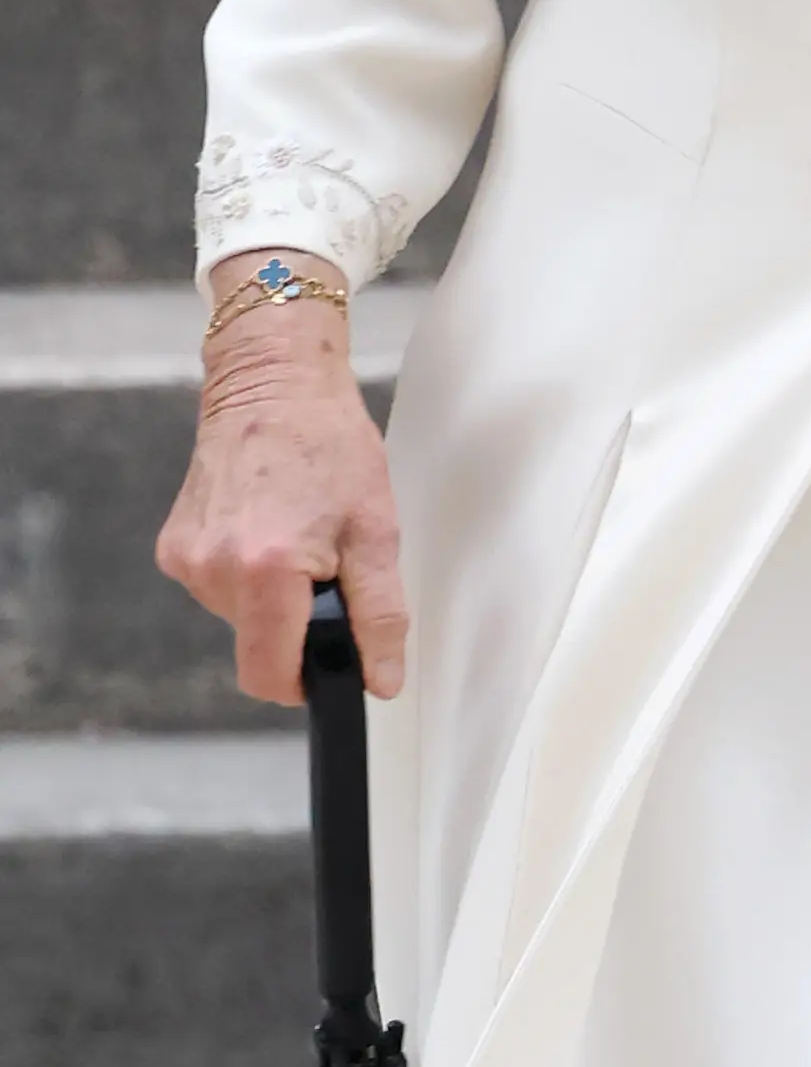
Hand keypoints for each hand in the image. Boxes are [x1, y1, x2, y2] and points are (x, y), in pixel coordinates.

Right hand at [156, 288, 407, 702]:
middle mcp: (212, 570)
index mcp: (264, 571)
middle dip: (299, 627)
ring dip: (276, 597)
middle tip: (328, 569)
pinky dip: (250, 575)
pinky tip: (270, 527)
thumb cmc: (329, 446)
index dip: (303, 683)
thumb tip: (380, 680)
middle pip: (258, 646)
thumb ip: (380, 615)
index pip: (267, 675)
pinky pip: (220, 588)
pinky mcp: (173, 546)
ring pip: (241, 618)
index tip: (331, 665)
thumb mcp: (376, 532)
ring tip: (301, 537)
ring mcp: (186, 558)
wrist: (273, 383)